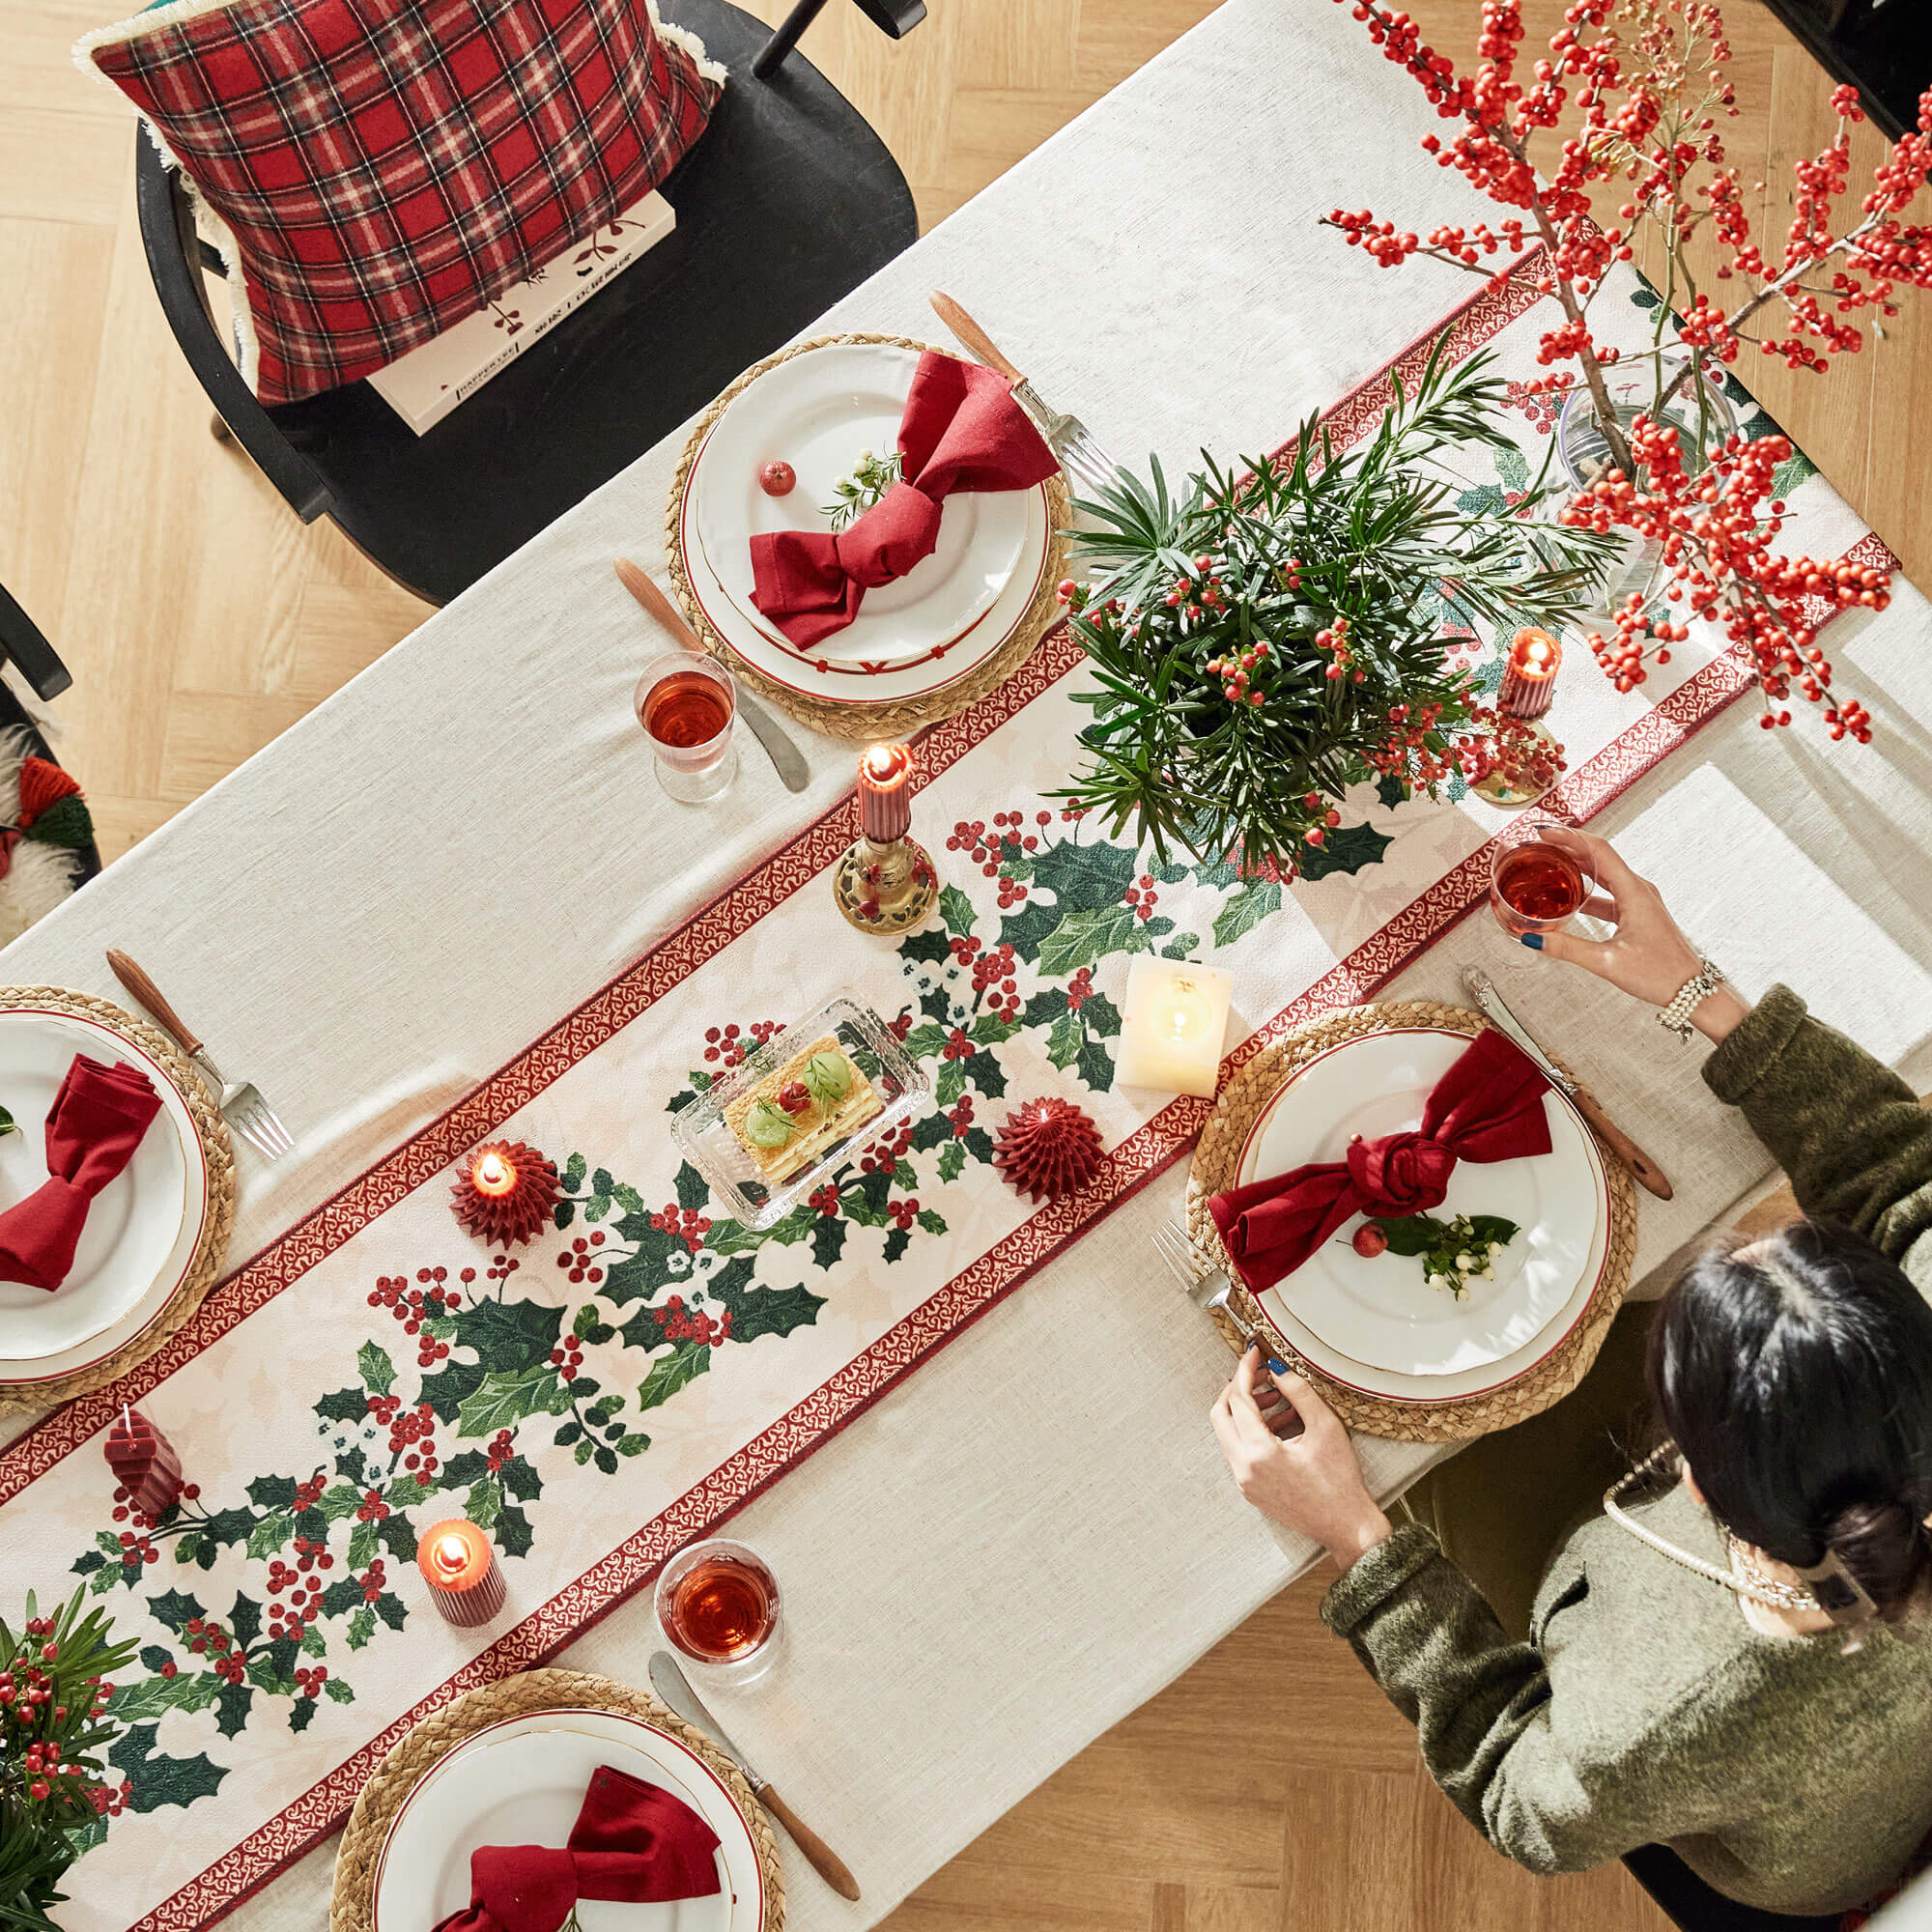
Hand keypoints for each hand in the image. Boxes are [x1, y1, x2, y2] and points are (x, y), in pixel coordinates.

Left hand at [1210, 1347, 1391, 1568]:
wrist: (1346, 1526)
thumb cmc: (1340, 1483)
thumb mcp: (1326, 1427)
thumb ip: (1298, 1392)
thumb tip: (1278, 1369)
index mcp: (1259, 1453)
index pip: (1238, 1399)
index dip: (1245, 1371)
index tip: (1254, 1354)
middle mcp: (1244, 1469)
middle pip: (1221, 1415)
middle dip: (1237, 1389)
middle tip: (1260, 1375)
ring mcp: (1244, 1482)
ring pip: (1228, 1433)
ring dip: (1245, 1411)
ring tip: (1273, 1397)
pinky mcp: (1250, 1489)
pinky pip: (1239, 1451)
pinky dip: (1251, 1432)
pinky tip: (1278, 1422)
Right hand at [1526, 827, 1748, 1041]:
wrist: (1692, 990)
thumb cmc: (1660, 974)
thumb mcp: (1607, 963)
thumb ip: (1567, 949)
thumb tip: (1533, 939)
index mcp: (1634, 893)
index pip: (1599, 850)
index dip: (1570, 837)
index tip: (1545, 833)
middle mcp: (1638, 890)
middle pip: (1600, 855)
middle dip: (1569, 845)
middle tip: (1540, 843)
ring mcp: (1640, 900)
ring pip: (1605, 872)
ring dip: (1578, 864)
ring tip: (1550, 862)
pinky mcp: (1638, 912)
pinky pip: (1609, 890)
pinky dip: (1588, 887)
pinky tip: (1570, 896)